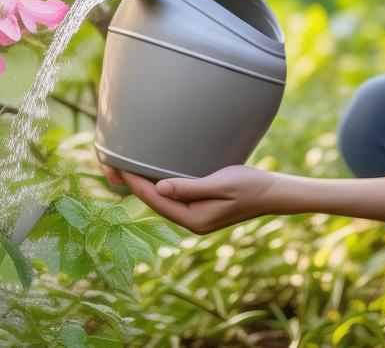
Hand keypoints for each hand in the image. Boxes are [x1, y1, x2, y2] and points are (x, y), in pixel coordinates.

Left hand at [103, 164, 280, 234]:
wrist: (272, 193)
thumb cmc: (250, 185)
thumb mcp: (221, 184)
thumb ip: (190, 187)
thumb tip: (159, 188)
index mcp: (195, 219)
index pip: (156, 200)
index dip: (135, 182)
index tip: (118, 166)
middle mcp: (191, 221)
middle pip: (154, 202)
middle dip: (133, 184)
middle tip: (112, 164)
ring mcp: (195, 216)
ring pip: (160, 200)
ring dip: (143, 184)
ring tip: (125, 166)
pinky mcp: (199, 208)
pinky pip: (171, 196)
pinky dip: (157, 184)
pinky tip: (150, 172)